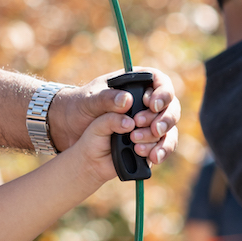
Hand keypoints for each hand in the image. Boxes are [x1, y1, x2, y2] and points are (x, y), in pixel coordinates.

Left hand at [50, 66, 180, 162]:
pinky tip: (151, 158)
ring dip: (162, 138)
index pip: (160, 82)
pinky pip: (162, 146)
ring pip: (169, 129)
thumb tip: (126, 100)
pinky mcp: (147, 141)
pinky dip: (160, 152)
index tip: (152, 105)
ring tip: (140, 146)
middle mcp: (146, 102)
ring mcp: (149, 123)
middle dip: (164, 119)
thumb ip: (106, 99)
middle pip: (171, 107)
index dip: (162, 93)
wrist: (70, 132)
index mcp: (135, 84)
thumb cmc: (79, 107)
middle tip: (151, 129)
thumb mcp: (88, 101)